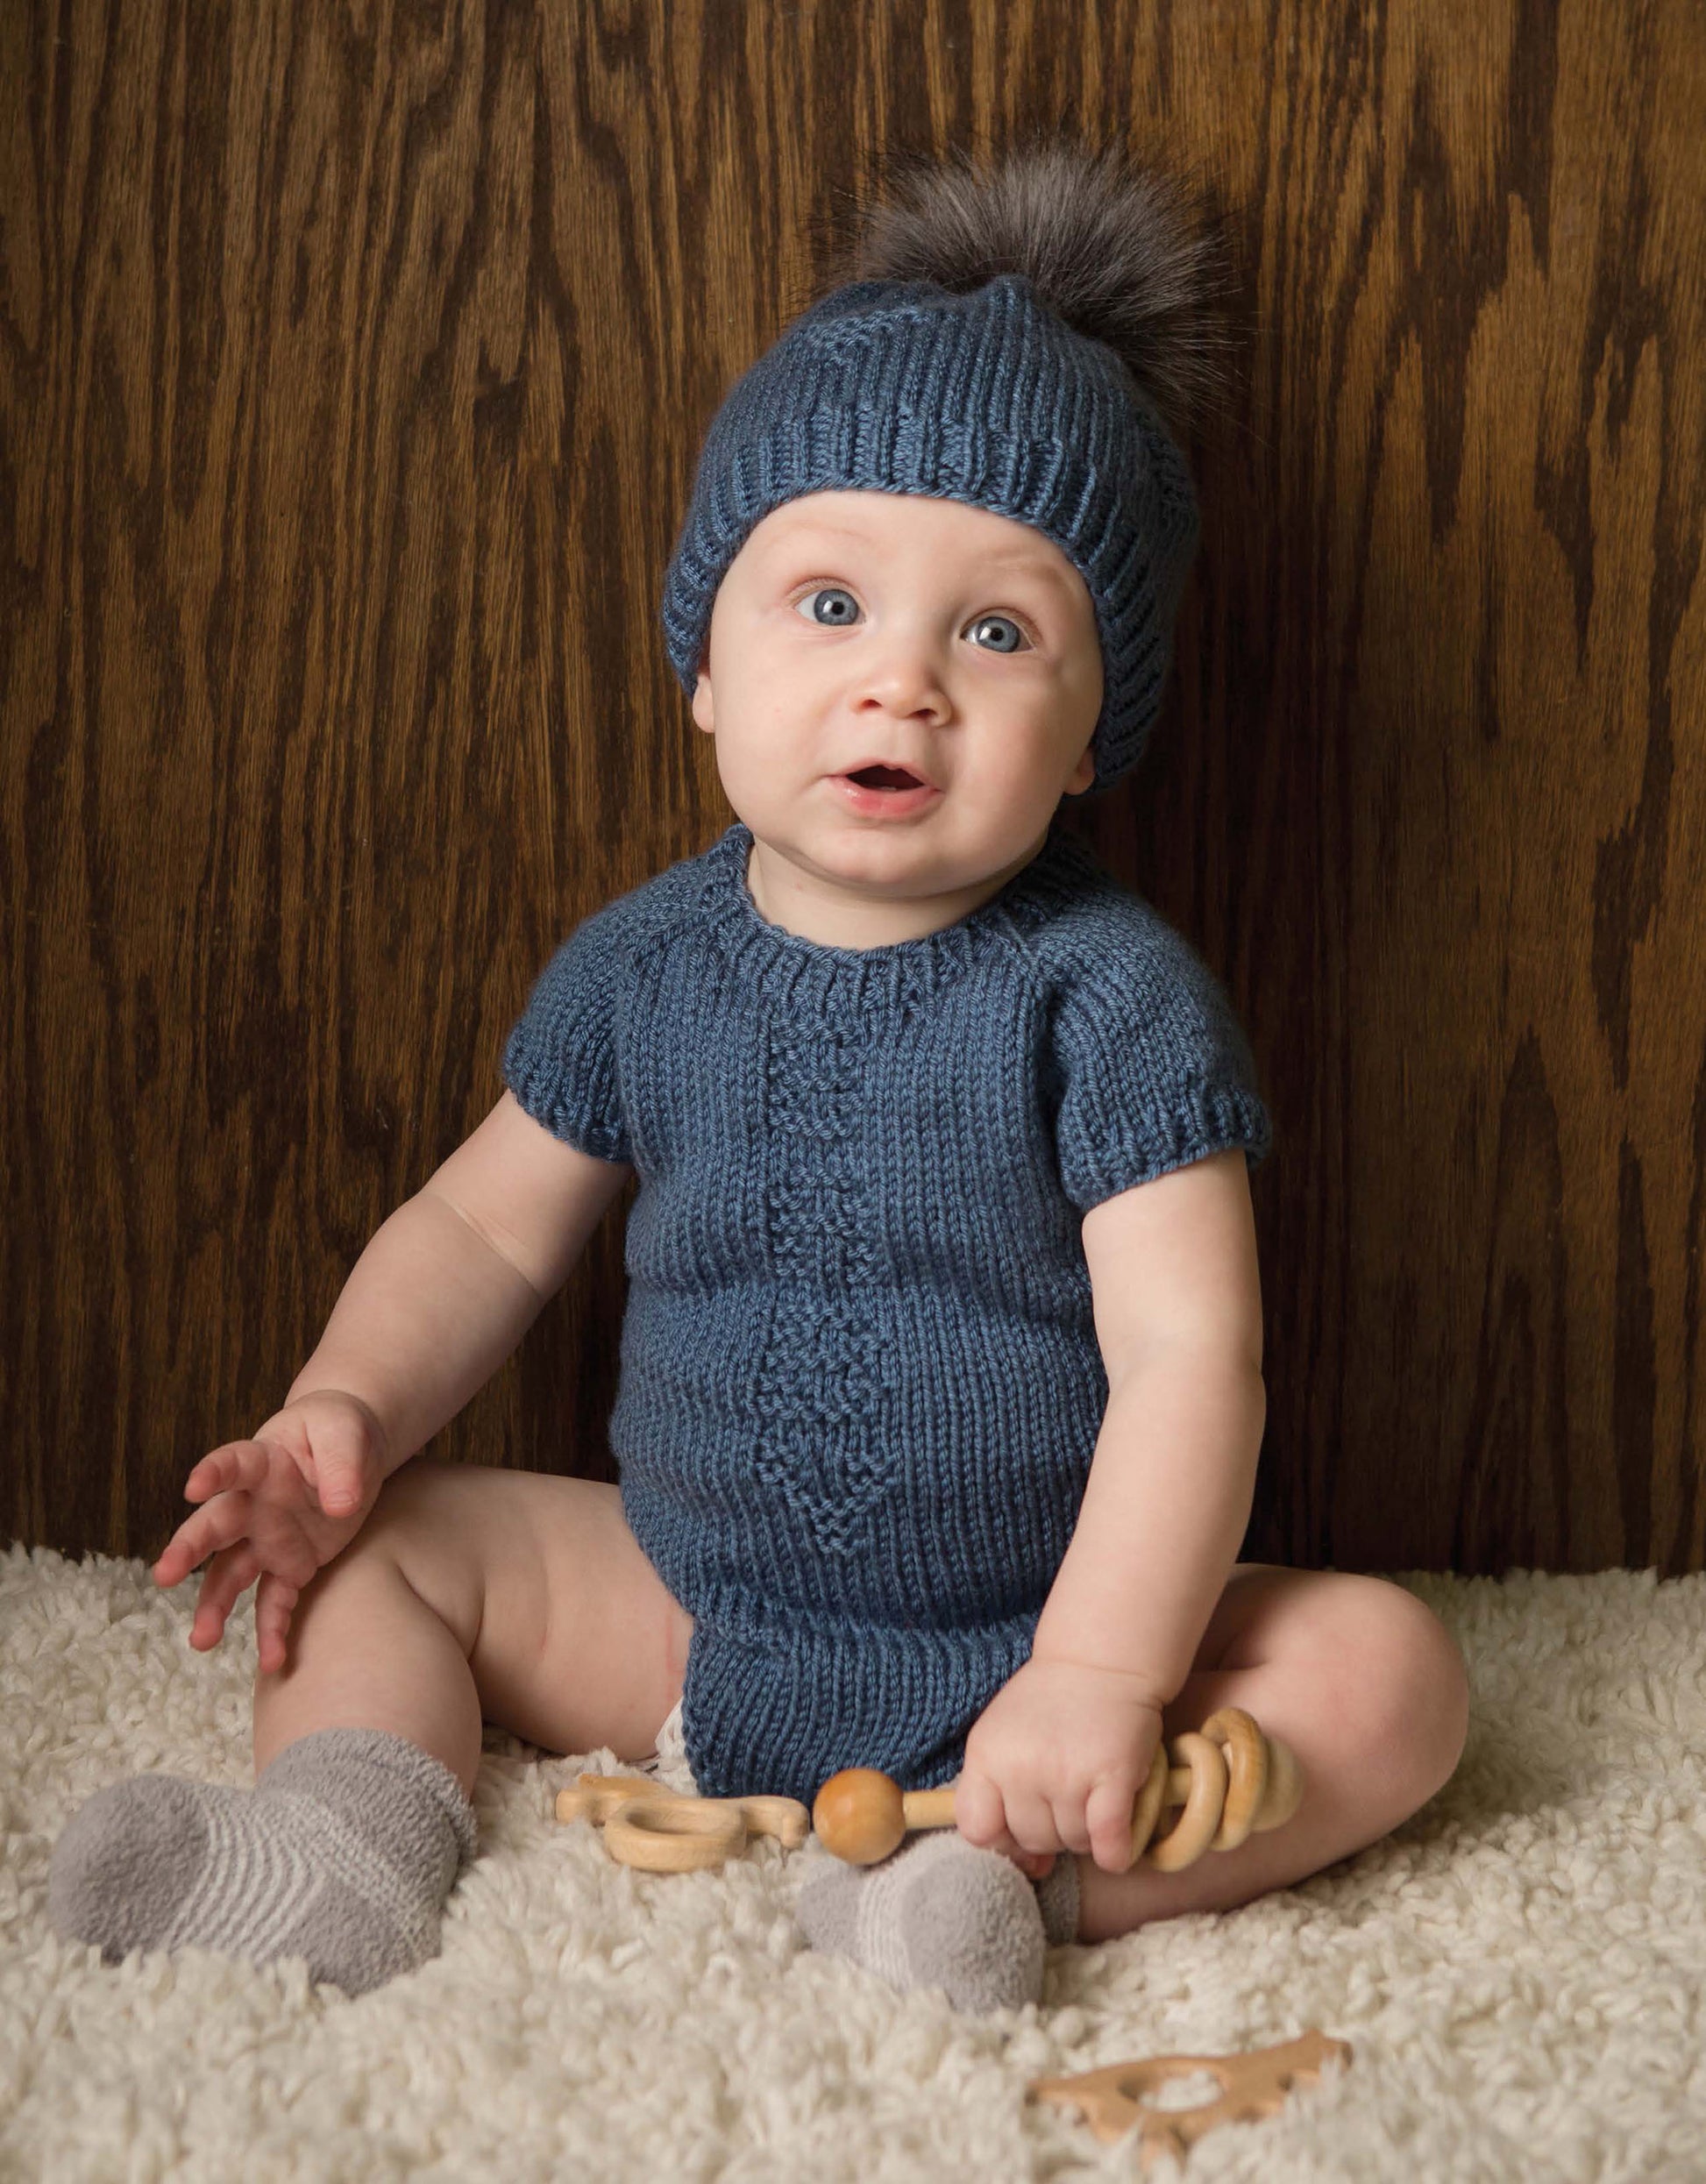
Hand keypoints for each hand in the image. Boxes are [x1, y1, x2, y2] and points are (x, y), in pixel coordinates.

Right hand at [151, 1391, 390, 1674]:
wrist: (350, 1450)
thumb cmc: (339, 1430)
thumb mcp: (347, 1432)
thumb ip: (342, 1464)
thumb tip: (340, 1506)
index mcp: (264, 1462)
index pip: (234, 1464)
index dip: (213, 1473)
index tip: (193, 1487)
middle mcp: (254, 1505)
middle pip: (215, 1527)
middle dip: (189, 1549)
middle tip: (164, 1575)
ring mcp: (267, 1539)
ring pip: (231, 1575)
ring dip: (214, 1606)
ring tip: (202, 1641)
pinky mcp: (290, 1566)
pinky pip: (276, 1602)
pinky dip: (273, 1631)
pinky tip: (272, 1660)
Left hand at [955, 1656, 1167, 1877]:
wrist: (1100, 1661)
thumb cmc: (1049, 1703)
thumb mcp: (1003, 1736)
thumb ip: (1000, 1795)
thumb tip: (1031, 1868)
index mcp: (986, 1755)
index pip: (976, 1830)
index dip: (1002, 1840)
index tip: (1022, 1827)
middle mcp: (1021, 1768)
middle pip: (1032, 1840)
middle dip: (1051, 1832)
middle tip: (1067, 1799)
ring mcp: (1066, 1774)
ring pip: (1073, 1844)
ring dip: (1086, 1833)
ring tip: (1092, 1796)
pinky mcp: (1112, 1777)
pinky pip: (1109, 1843)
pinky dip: (1115, 1851)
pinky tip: (1116, 1839)